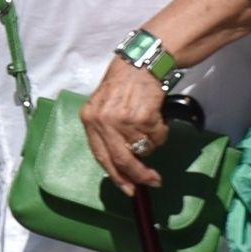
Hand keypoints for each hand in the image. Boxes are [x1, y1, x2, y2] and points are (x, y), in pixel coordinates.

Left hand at [79, 57, 166, 197]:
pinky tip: (156, 115)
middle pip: (122, 160)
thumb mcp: (103, 107)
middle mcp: (103, 122)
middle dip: (138, 175)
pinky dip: (161, 130)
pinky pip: (157, 137)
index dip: (116, 176)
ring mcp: (123, 120)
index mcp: (89, 120)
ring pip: (144, 148)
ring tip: (150, 122)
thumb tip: (122, 165)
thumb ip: (107, 132)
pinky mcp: (143, 117)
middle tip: (152, 182)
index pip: (101, 156)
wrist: (140, 63)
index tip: (128, 188)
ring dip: (151, 141)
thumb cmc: (123, 84)